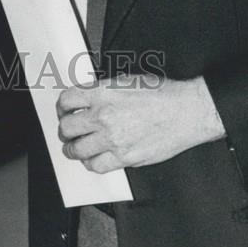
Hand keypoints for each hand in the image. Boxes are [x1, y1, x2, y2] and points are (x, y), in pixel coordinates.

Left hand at [56, 75, 225, 172]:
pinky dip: (91, 163)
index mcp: (102, 92)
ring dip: (72, 149)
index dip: (61, 106)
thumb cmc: (162, 93)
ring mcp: (113, 139)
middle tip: (67, 131)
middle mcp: (104, 116)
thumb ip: (103, 91)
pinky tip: (93, 159)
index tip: (63, 111)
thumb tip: (87, 99)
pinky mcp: (126, 158)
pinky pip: (97, 166)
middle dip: (64, 130)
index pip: (67, 100)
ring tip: (74, 148)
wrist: (186, 111)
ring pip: (77, 150)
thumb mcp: (126, 80)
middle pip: (67, 127)